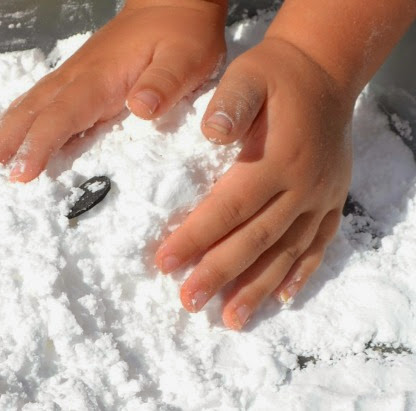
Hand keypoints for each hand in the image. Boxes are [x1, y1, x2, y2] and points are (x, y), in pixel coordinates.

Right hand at [0, 0, 226, 181]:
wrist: (173, 2)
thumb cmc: (182, 33)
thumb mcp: (185, 58)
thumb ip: (163, 84)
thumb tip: (139, 109)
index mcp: (100, 77)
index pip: (61, 114)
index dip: (39, 145)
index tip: (19, 174)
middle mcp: (77, 77)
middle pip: (31, 111)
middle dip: (1, 142)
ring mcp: (72, 77)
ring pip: (27, 106)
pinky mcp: (76, 80)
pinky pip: (38, 104)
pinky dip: (14, 123)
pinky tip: (2, 137)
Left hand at [155, 38, 353, 329]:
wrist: (323, 71)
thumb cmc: (275, 75)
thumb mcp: (248, 76)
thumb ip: (231, 103)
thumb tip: (211, 133)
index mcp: (277, 159)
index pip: (230, 207)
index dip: (196, 237)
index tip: (164, 263)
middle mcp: (302, 186)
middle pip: (255, 239)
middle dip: (219, 272)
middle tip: (188, 301)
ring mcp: (321, 198)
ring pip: (287, 252)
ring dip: (258, 287)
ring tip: (232, 319)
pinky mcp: (331, 202)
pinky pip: (318, 245)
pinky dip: (300, 273)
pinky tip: (282, 298)